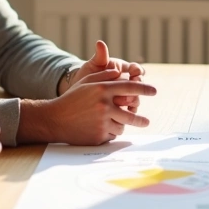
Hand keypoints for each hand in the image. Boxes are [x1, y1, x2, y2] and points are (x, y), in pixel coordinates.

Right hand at [23, 68, 157, 144]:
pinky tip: (101, 129)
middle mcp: (104, 105)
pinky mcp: (98, 136)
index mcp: (102, 90)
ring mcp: (101, 122)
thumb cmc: (71, 99)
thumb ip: (104, 76)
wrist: (54, 120)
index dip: (144, 89)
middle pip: (132, 113)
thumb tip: (120, 72)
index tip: (154, 91)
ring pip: (122, 126)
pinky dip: (110, 133)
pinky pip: (112, 135)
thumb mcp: (86, 82)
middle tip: (146, 121)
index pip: (130, 87)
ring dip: (121, 125)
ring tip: (113, 125)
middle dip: (141, 119)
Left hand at [68, 41, 146, 111]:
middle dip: (137, 87)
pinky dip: (129, 113)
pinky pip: (129, 111)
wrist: (78, 93)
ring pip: (136, 99)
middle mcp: (126, 83)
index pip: (136, 69)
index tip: (135, 72)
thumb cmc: (86, 75)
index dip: (138, 70)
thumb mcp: (92, 66)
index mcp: (122, 70)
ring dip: (134, 100)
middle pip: (139, 85)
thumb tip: (100, 43)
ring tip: (128, 102)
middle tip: (133, 89)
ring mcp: (124, 96)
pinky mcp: (121, 109)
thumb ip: (100, 56)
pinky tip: (124, 113)